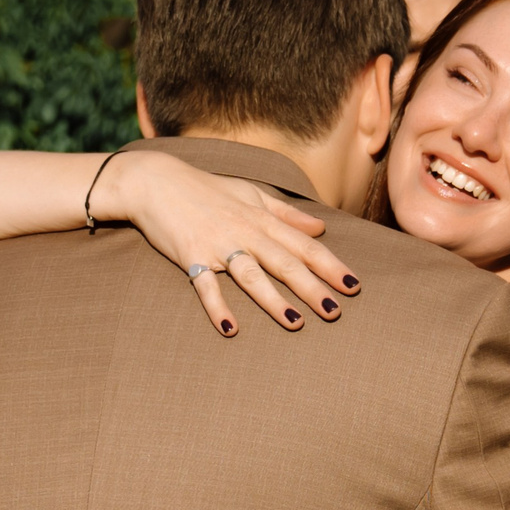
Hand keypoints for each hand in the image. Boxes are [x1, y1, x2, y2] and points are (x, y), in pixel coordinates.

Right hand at [104, 152, 360, 335]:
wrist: (155, 181)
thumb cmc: (205, 189)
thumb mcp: (250, 194)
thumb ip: (286, 214)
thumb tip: (321, 227)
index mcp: (261, 219)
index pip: (303, 245)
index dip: (329, 265)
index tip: (353, 285)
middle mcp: (244, 232)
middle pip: (284, 263)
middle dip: (311, 288)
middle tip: (335, 312)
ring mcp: (217, 245)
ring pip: (251, 275)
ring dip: (273, 300)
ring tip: (295, 324)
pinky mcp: (190, 255)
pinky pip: (205, 285)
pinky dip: (217, 306)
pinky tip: (230, 328)